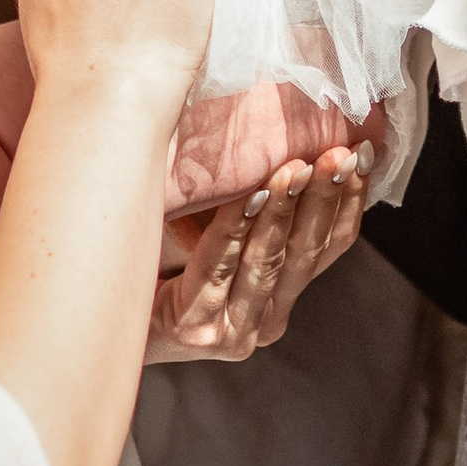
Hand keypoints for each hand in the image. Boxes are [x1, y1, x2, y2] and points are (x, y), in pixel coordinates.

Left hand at [148, 151, 365, 362]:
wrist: (101, 318)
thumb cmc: (156, 264)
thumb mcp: (218, 236)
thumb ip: (254, 209)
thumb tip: (292, 135)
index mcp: (280, 297)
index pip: (331, 247)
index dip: (351, 200)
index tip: (364, 153)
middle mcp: (265, 320)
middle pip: (308, 251)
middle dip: (327, 196)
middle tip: (342, 153)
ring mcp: (233, 330)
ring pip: (270, 259)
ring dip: (287, 208)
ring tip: (300, 167)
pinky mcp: (197, 327)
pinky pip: (220, 265)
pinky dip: (238, 226)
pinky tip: (251, 194)